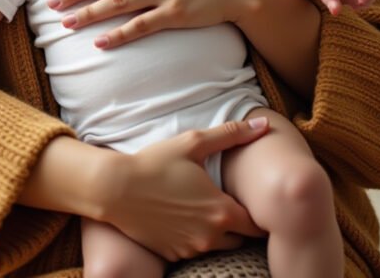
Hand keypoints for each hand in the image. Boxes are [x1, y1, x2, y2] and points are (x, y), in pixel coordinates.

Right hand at [98, 117, 270, 259]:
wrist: (115, 190)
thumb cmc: (155, 164)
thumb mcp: (193, 143)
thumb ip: (232, 134)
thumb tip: (264, 124)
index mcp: (221, 211)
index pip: (257, 225)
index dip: (256, 213)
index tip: (248, 200)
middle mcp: (210, 236)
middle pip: (240, 239)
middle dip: (237, 225)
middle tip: (222, 202)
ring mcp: (191, 248)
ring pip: (217, 246)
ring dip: (215, 233)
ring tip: (200, 209)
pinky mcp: (173, 254)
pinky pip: (192, 250)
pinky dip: (192, 238)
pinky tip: (180, 218)